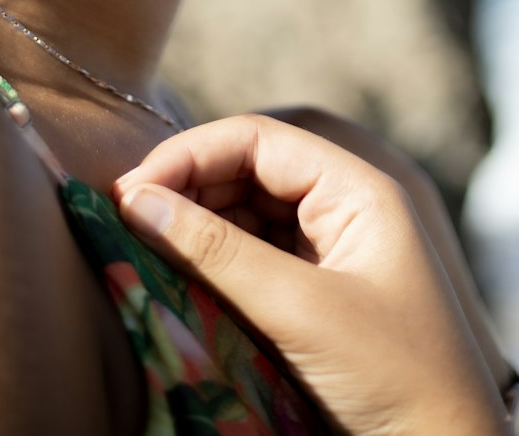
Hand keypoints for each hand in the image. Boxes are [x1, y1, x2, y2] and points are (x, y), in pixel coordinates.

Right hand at [114, 114, 510, 435]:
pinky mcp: (318, 294)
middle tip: (124, 220)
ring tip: (142, 250)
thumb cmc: (394, 378)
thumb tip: (136, 201)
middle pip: (246, 171)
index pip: (257, 140)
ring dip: (194, 227)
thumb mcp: (300, 311)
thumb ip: (217, 253)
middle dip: (185, 189)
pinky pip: (253, 259)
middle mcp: (343, 207)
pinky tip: (178, 279)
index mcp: (356, 189)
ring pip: (244, 215)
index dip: (188, 155)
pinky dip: (212, 264)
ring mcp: (331, 251)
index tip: (129, 191)